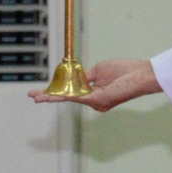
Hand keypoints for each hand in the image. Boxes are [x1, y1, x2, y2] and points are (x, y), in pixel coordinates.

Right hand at [29, 58, 160, 110]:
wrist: (140, 74)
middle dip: (48, 97)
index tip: (43, 89)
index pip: (71, 92)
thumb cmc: (125, 71)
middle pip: (66, 97)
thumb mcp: (99, 70)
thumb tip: (74, 77)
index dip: (57, 90)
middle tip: (32, 96)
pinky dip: (62, 95)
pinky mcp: (97, 100)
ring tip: (36, 97)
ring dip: (51, 97)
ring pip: (68, 98)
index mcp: (94, 93)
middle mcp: (93, 100)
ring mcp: (95, 102)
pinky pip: (76, 97)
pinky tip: (50, 95)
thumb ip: (85, 76)